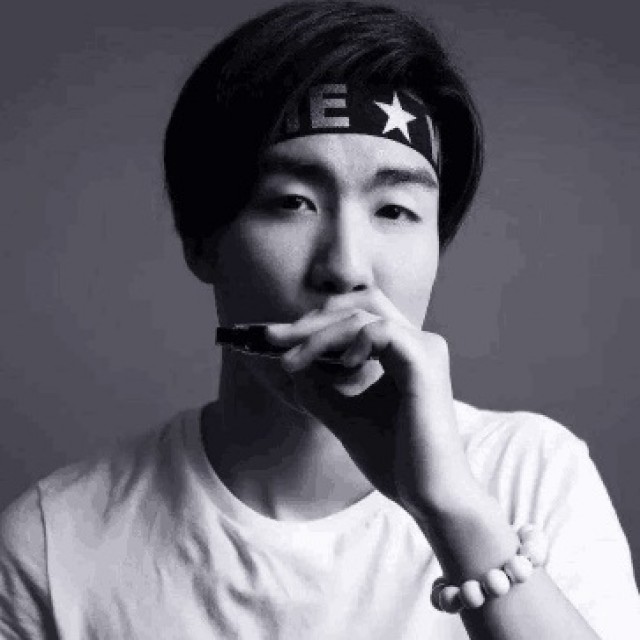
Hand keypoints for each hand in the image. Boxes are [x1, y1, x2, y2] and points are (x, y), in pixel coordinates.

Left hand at [265, 290, 476, 516]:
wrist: (427, 496)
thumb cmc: (393, 458)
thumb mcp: (342, 414)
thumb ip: (318, 386)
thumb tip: (289, 361)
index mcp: (402, 351)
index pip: (354, 316)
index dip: (312, 322)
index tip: (273, 340)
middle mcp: (417, 342)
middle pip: (356, 305)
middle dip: (309, 321)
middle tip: (271, 339)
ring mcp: (424, 348)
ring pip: (362, 316)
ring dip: (319, 335)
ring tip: (292, 361)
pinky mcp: (425, 362)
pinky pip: (380, 331)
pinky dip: (352, 342)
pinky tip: (341, 367)